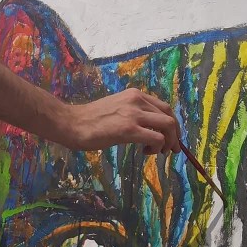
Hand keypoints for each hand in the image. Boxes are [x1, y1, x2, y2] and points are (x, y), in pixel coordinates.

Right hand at [66, 88, 181, 153]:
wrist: (72, 123)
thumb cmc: (90, 120)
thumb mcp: (116, 108)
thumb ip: (132, 113)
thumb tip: (148, 128)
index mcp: (135, 95)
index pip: (164, 107)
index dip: (172, 124)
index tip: (170, 137)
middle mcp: (137, 100)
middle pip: (170, 116)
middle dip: (175, 135)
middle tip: (172, 149)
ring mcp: (134, 114)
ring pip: (168, 126)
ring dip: (169, 142)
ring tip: (159, 152)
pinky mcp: (129, 129)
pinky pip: (157, 138)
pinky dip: (157, 147)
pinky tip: (146, 152)